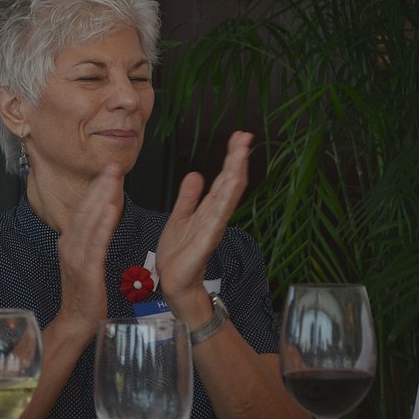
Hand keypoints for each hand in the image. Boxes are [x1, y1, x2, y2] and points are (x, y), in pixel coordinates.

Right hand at [55, 164, 123, 336]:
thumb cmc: (85, 293)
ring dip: (102, 198)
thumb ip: (90, 239)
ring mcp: (76, 257)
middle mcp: (69, 244)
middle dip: (100, 186)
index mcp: (69, 241)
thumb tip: (100, 218)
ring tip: (113, 179)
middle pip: (85, 209)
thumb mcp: (84, 260)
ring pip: (89, 222)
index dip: (97, 187)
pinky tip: (111, 210)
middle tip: (113, 165)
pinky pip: (96, 244)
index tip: (109, 169)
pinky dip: (103, 225)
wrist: (76, 321)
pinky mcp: (86, 270)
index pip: (84, 208)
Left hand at [156, 131, 251, 312]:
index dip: (231, 157)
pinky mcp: (206, 240)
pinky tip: (231, 186)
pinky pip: (217, 217)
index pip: (222, 178)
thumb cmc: (178, 254)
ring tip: (242, 153)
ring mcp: (212, 227)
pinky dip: (225, 201)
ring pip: (227, 196)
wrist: (174, 282)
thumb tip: (196, 174)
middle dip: (237, 159)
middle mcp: (214, 216)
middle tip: (245, 137)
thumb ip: (188, 197)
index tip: (239, 136)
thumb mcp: (180, 217)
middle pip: (229, 183)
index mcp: (208, 209)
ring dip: (235, 174)